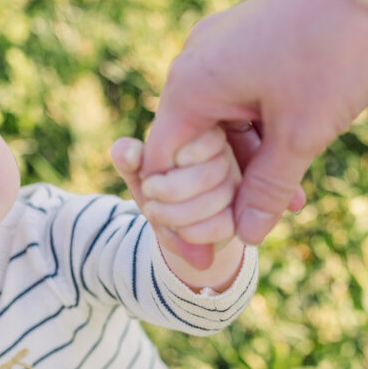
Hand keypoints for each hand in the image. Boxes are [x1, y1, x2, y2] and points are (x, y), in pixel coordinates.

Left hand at [111, 128, 244, 288]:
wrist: (171, 228)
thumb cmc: (155, 190)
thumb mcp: (136, 172)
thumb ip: (127, 156)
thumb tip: (128, 152)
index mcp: (202, 135)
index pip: (199, 139)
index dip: (170, 162)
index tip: (148, 177)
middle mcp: (226, 158)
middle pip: (210, 171)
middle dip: (171, 191)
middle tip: (148, 199)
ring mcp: (237, 188)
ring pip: (219, 198)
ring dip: (178, 214)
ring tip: (154, 214)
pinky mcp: (240, 216)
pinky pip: (225, 223)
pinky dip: (194, 232)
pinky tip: (177, 233)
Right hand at [143, 0, 367, 249]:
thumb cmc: (332, 54)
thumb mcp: (301, 135)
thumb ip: (268, 189)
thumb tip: (244, 235)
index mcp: (191, 85)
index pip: (163, 165)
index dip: (181, 215)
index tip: (208, 249)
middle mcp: (196, 64)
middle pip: (193, 148)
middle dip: (227, 191)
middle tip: (258, 226)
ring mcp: (222, 51)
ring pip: (223, 127)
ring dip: (252, 166)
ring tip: (292, 203)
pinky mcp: (248, 44)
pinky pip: (243, 103)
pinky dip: (264, 135)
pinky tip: (297, 165)